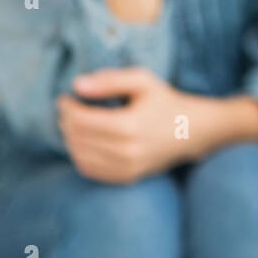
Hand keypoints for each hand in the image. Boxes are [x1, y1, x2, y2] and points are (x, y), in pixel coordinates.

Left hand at [57, 68, 194, 183]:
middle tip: (68, 110)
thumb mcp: (143, 81)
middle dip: (66, 122)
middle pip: (78, 138)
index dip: (67, 108)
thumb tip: (76, 86)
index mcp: (129, 125)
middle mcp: (127, 151)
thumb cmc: (165, 101)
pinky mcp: (127, 177)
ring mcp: (127, 168)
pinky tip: (85, 142)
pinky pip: (90, 170)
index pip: (81, 120)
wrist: (192, 130)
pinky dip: (80, 156)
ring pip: (80, 156)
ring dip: (70, 139)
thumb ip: (110, 80)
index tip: (65, 98)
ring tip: (74, 125)